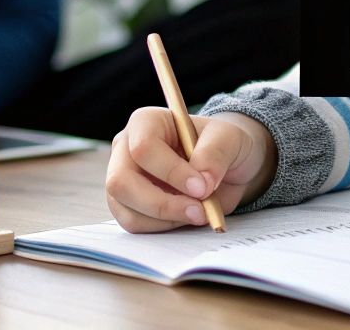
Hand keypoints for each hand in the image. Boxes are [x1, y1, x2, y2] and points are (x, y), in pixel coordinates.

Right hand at [105, 107, 275, 232]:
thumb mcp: (229, 138)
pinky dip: (163, 227)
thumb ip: (215, 154)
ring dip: (166, 218)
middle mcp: (126, 149)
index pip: (143, 148)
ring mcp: (123, 179)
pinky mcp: (127, 205)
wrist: (225, 166)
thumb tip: (201, 181)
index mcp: (146, 122)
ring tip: (198, 212)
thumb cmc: (221, 144)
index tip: (202, 187)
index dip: (171, 172)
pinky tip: (185, 216)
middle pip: (121, 182)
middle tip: (199, 212)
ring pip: (125, 208)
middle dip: (161, 204)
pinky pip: (134, 224)